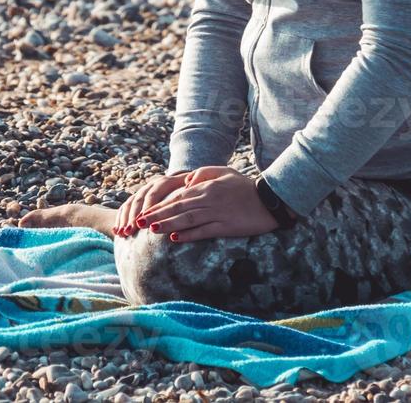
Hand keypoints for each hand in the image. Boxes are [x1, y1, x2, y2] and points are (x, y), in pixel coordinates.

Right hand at [114, 172, 188, 237]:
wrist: (181, 184)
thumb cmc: (194, 190)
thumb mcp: (196, 184)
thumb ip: (194, 182)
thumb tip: (191, 185)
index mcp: (167, 181)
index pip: (155, 192)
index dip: (151, 207)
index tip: (149, 222)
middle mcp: (153, 184)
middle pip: (141, 199)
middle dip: (135, 216)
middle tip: (132, 230)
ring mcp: (143, 191)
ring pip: (131, 203)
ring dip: (126, 219)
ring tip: (124, 233)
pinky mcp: (136, 199)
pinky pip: (124, 208)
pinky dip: (120, 219)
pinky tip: (117, 232)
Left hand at [133, 168, 278, 241]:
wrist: (270, 200)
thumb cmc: (246, 186)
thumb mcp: (224, 172)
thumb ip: (203, 173)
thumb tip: (185, 181)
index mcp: (207, 186)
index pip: (178, 196)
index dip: (160, 205)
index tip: (145, 212)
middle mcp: (209, 199)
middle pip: (178, 208)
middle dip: (157, 216)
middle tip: (140, 223)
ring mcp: (218, 213)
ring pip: (188, 219)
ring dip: (168, 224)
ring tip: (152, 230)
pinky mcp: (227, 226)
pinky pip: (205, 231)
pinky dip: (189, 235)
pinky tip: (176, 238)